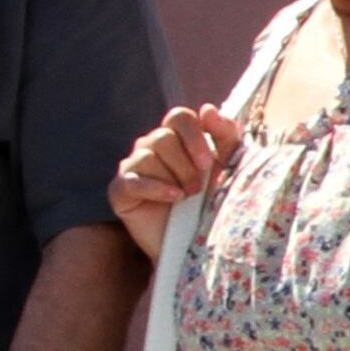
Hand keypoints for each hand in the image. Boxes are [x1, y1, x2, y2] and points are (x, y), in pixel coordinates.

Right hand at [109, 104, 244, 255]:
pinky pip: (131, 180)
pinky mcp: (120, 191)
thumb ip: (225, 134)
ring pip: (147, 157)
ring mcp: (133, 167)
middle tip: (198, 188)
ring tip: (187, 197)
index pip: (179, 117)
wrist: (197, 241)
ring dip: (173, 178)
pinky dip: (155, 188)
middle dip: (185, 164)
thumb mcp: (229, 165)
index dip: (194, 136)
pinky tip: (174, 198)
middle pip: (163, 137)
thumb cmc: (213, 199)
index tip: (209, 163)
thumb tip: (207, 109)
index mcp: (177, 135)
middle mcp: (151, 146)